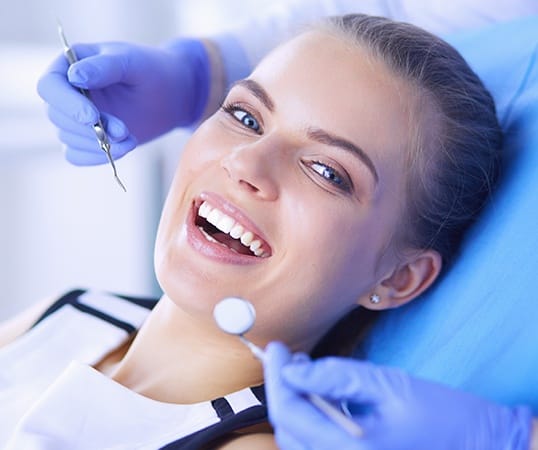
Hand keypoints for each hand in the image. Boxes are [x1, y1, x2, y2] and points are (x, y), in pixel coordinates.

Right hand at [37, 38, 209, 164]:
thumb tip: (74, 76)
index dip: (67, 104)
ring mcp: (74, 118)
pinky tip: (122, 149)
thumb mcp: (131, 63)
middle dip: (90, 128)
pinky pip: (77, 156)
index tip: (92, 117)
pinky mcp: (86, 139)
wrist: (171, 95)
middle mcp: (66, 92)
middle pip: (58, 117)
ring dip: (98, 144)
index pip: (49, 87)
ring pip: (69, 138)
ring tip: (130, 139)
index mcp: (69, 65)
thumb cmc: (151, 70)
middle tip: (123, 130)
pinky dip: (96, 157)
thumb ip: (104, 67)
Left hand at [264, 342, 531, 449]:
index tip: (277, 348)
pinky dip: (312, 415)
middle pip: (288, 430)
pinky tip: (321, 392)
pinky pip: (318, 442)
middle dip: (282, 389)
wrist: (479, 444)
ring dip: (295, 402)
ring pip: (299, 439)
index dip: (276, 377)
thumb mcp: (387, 385)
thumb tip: (293, 368)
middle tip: (287, 356)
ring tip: (303, 370)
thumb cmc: (441, 415)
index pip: (289, 415)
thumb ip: (337, 376)